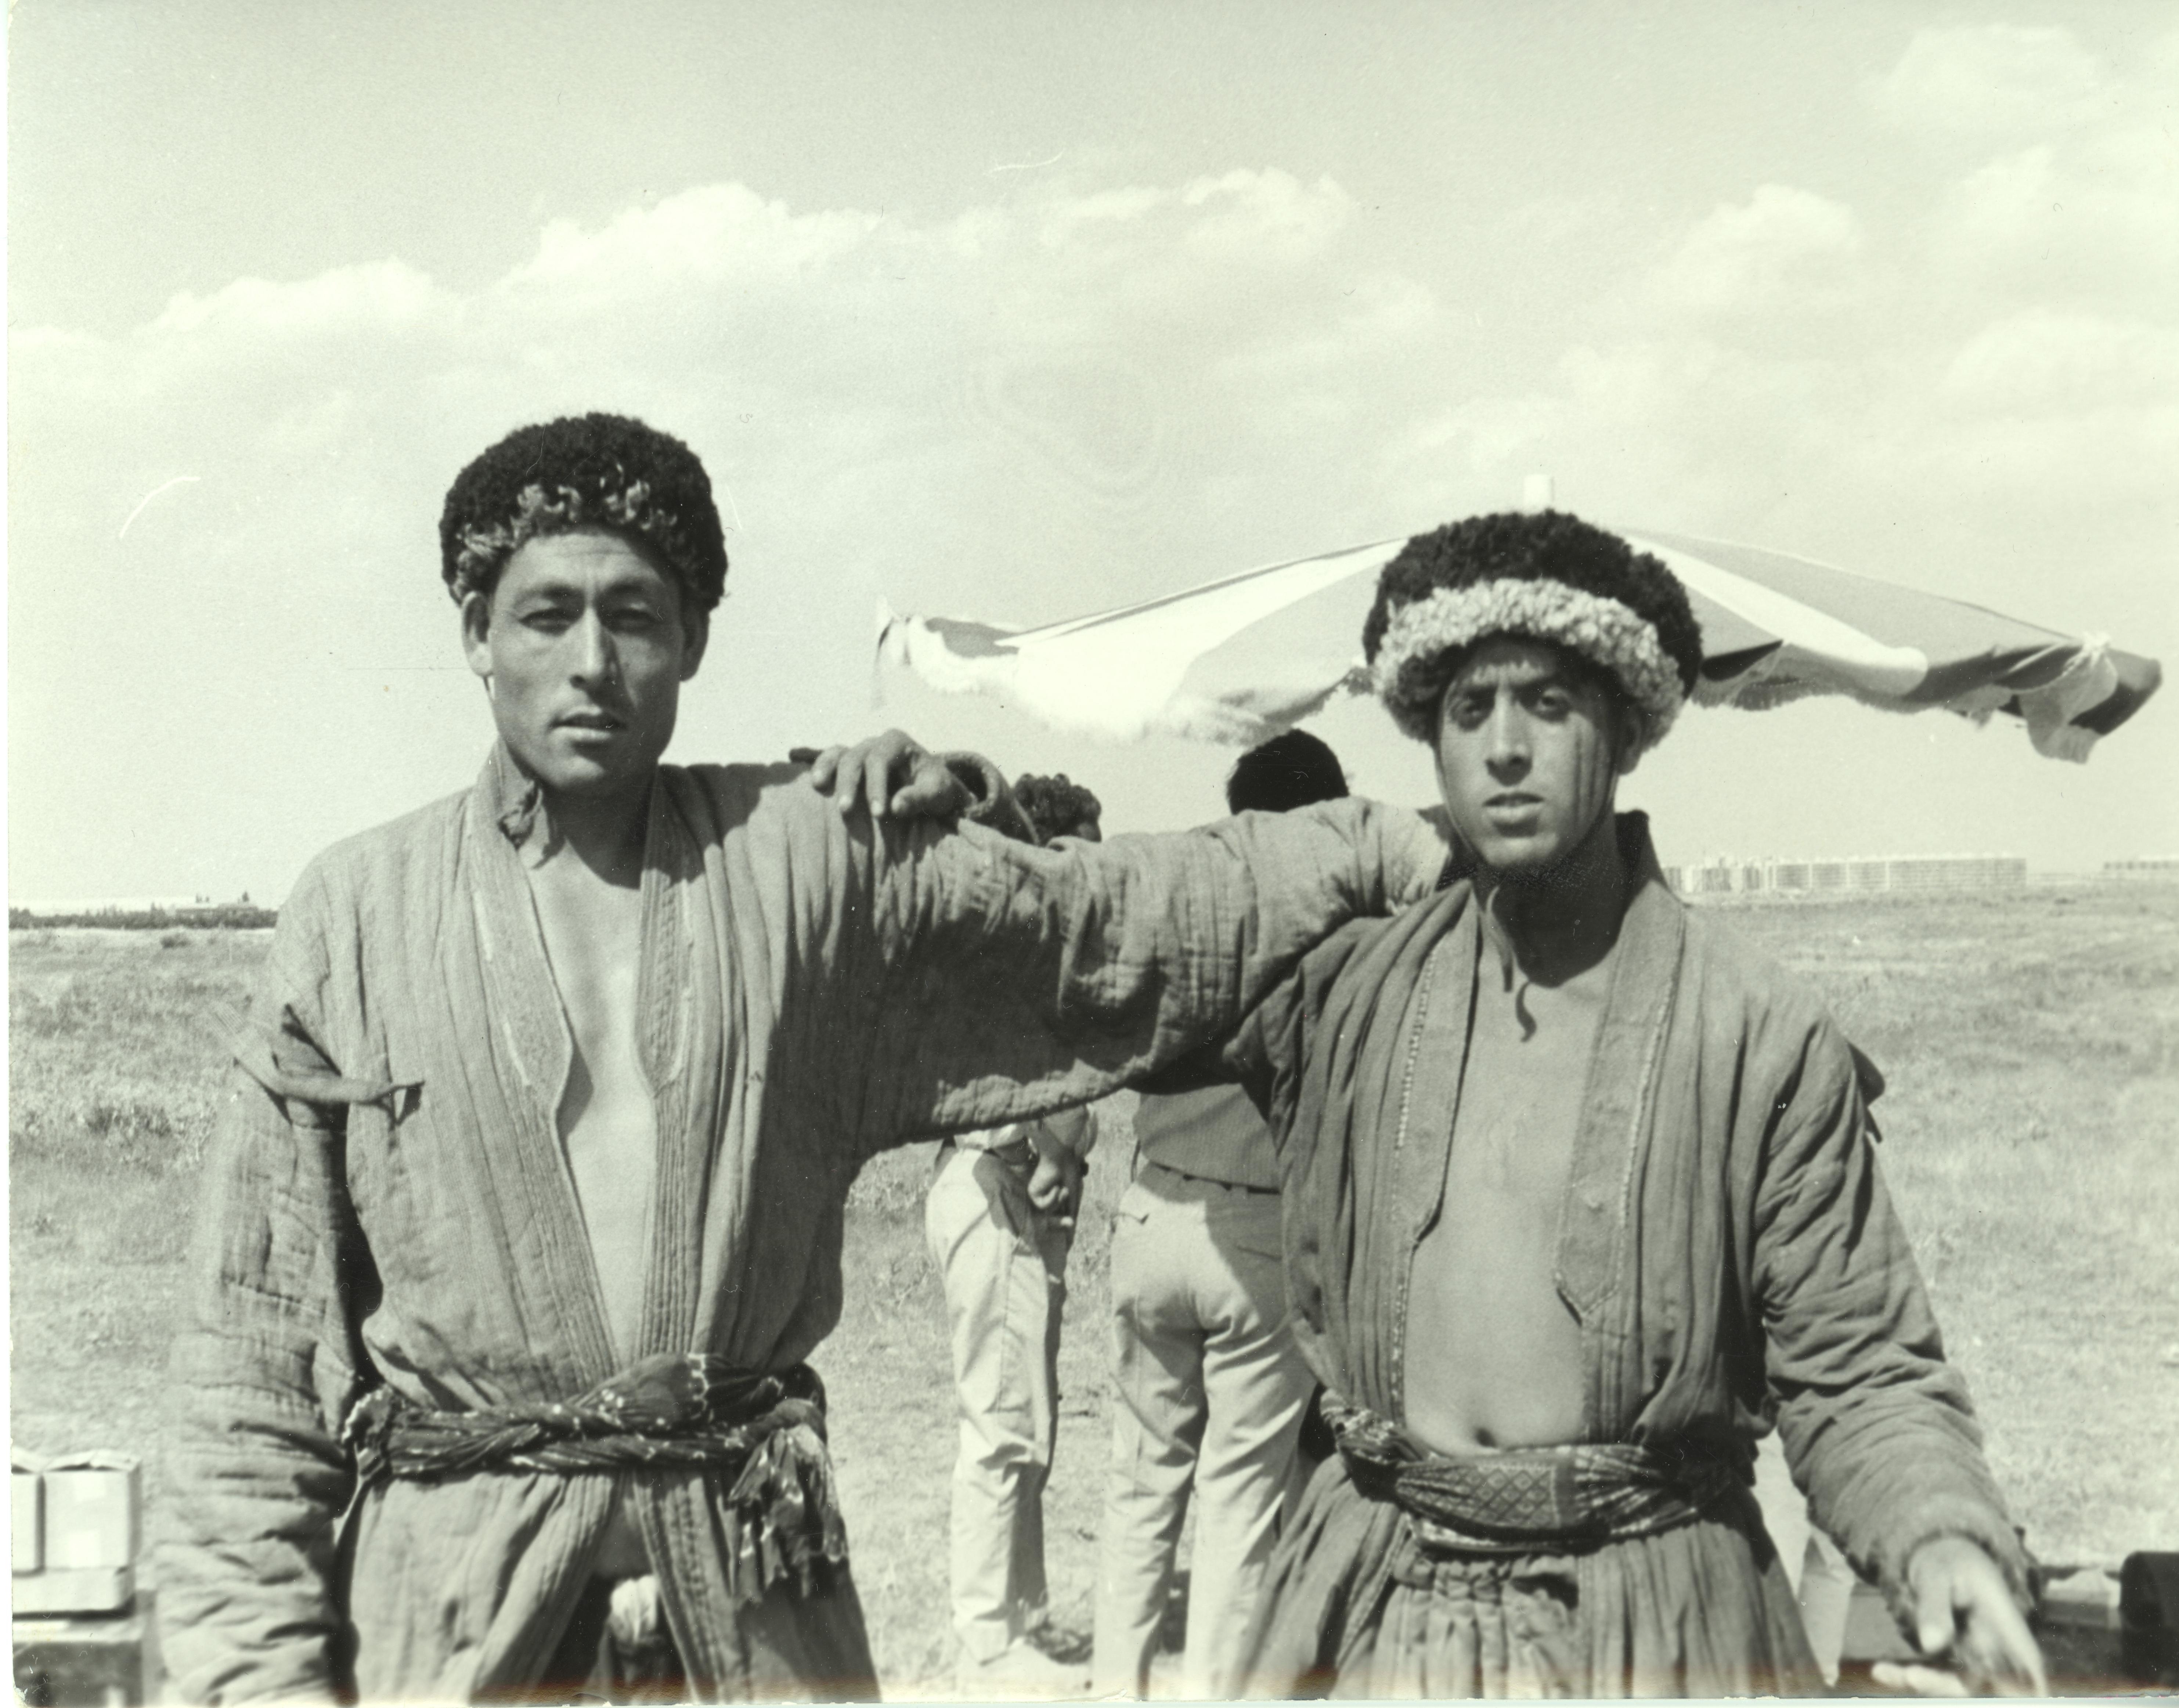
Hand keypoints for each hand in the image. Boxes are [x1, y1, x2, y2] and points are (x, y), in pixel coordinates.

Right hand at [804, 729, 971, 821]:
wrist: (933, 788)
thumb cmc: (936, 789)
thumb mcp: (938, 793)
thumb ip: (920, 798)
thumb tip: (896, 806)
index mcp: (898, 743)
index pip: (880, 760)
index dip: (876, 786)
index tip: (879, 814)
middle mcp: (875, 743)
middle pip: (854, 758)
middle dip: (849, 784)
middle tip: (846, 811)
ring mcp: (860, 751)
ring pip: (838, 755)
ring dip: (826, 770)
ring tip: (818, 787)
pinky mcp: (850, 764)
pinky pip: (830, 759)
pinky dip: (819, 765)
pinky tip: (807, 775)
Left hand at [1026, 1142, 1084, 1223]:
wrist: (1060, 1157)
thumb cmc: (1068, 1170)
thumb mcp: (1073, 1192)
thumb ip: (1071, 1209)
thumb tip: (1072, 1224)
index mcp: (1054, 1195)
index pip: (1057, 1213)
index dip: (1062, 1221)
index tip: (1071, 1226)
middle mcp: (1045, 1195)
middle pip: (1050, 1217)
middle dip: (1059, 1222)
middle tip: (1070, 1224)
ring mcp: (1038, 1194)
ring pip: (1049, 1211)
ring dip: (1060, 1201)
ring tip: (1062, 1188)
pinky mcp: (1032, 1193)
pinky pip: (1043, 1206)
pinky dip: (1052, 1198)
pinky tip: (1055, 1186)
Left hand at [1884, 1536, 2044, 1696]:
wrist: (1937, 1557)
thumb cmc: (1946, 1560)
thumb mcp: (1937, 1573)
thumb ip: (1935, 1606)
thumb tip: (1930, 1645)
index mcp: (2007, 1626)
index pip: (2028, 1668)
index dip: (2023, 1690)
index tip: (1996, 1689)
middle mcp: (1996, 1649)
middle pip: (1987, 1685)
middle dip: (1951, 1687)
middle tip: (1913, 1677)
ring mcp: (1975, 1660)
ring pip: (1958, 1686)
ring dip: (1926, 1684)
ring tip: (1888, 1672)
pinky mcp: (1951, 1663)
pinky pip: (1932, 1677)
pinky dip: (1905, 1677)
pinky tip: (1881, 1671)